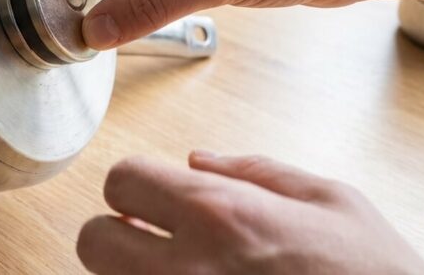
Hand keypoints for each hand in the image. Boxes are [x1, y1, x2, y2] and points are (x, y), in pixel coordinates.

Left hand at [77, 152, 423, 274]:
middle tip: (148, 238)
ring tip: (179, 268)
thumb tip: (196, 159)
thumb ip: (255, 170)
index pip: (119, 180)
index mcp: (220, 215)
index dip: (133, 185)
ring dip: (133, 272)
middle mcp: (189, 269)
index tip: (148, 197)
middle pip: (92, 242)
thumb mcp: (330, 201)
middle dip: (115, 235)